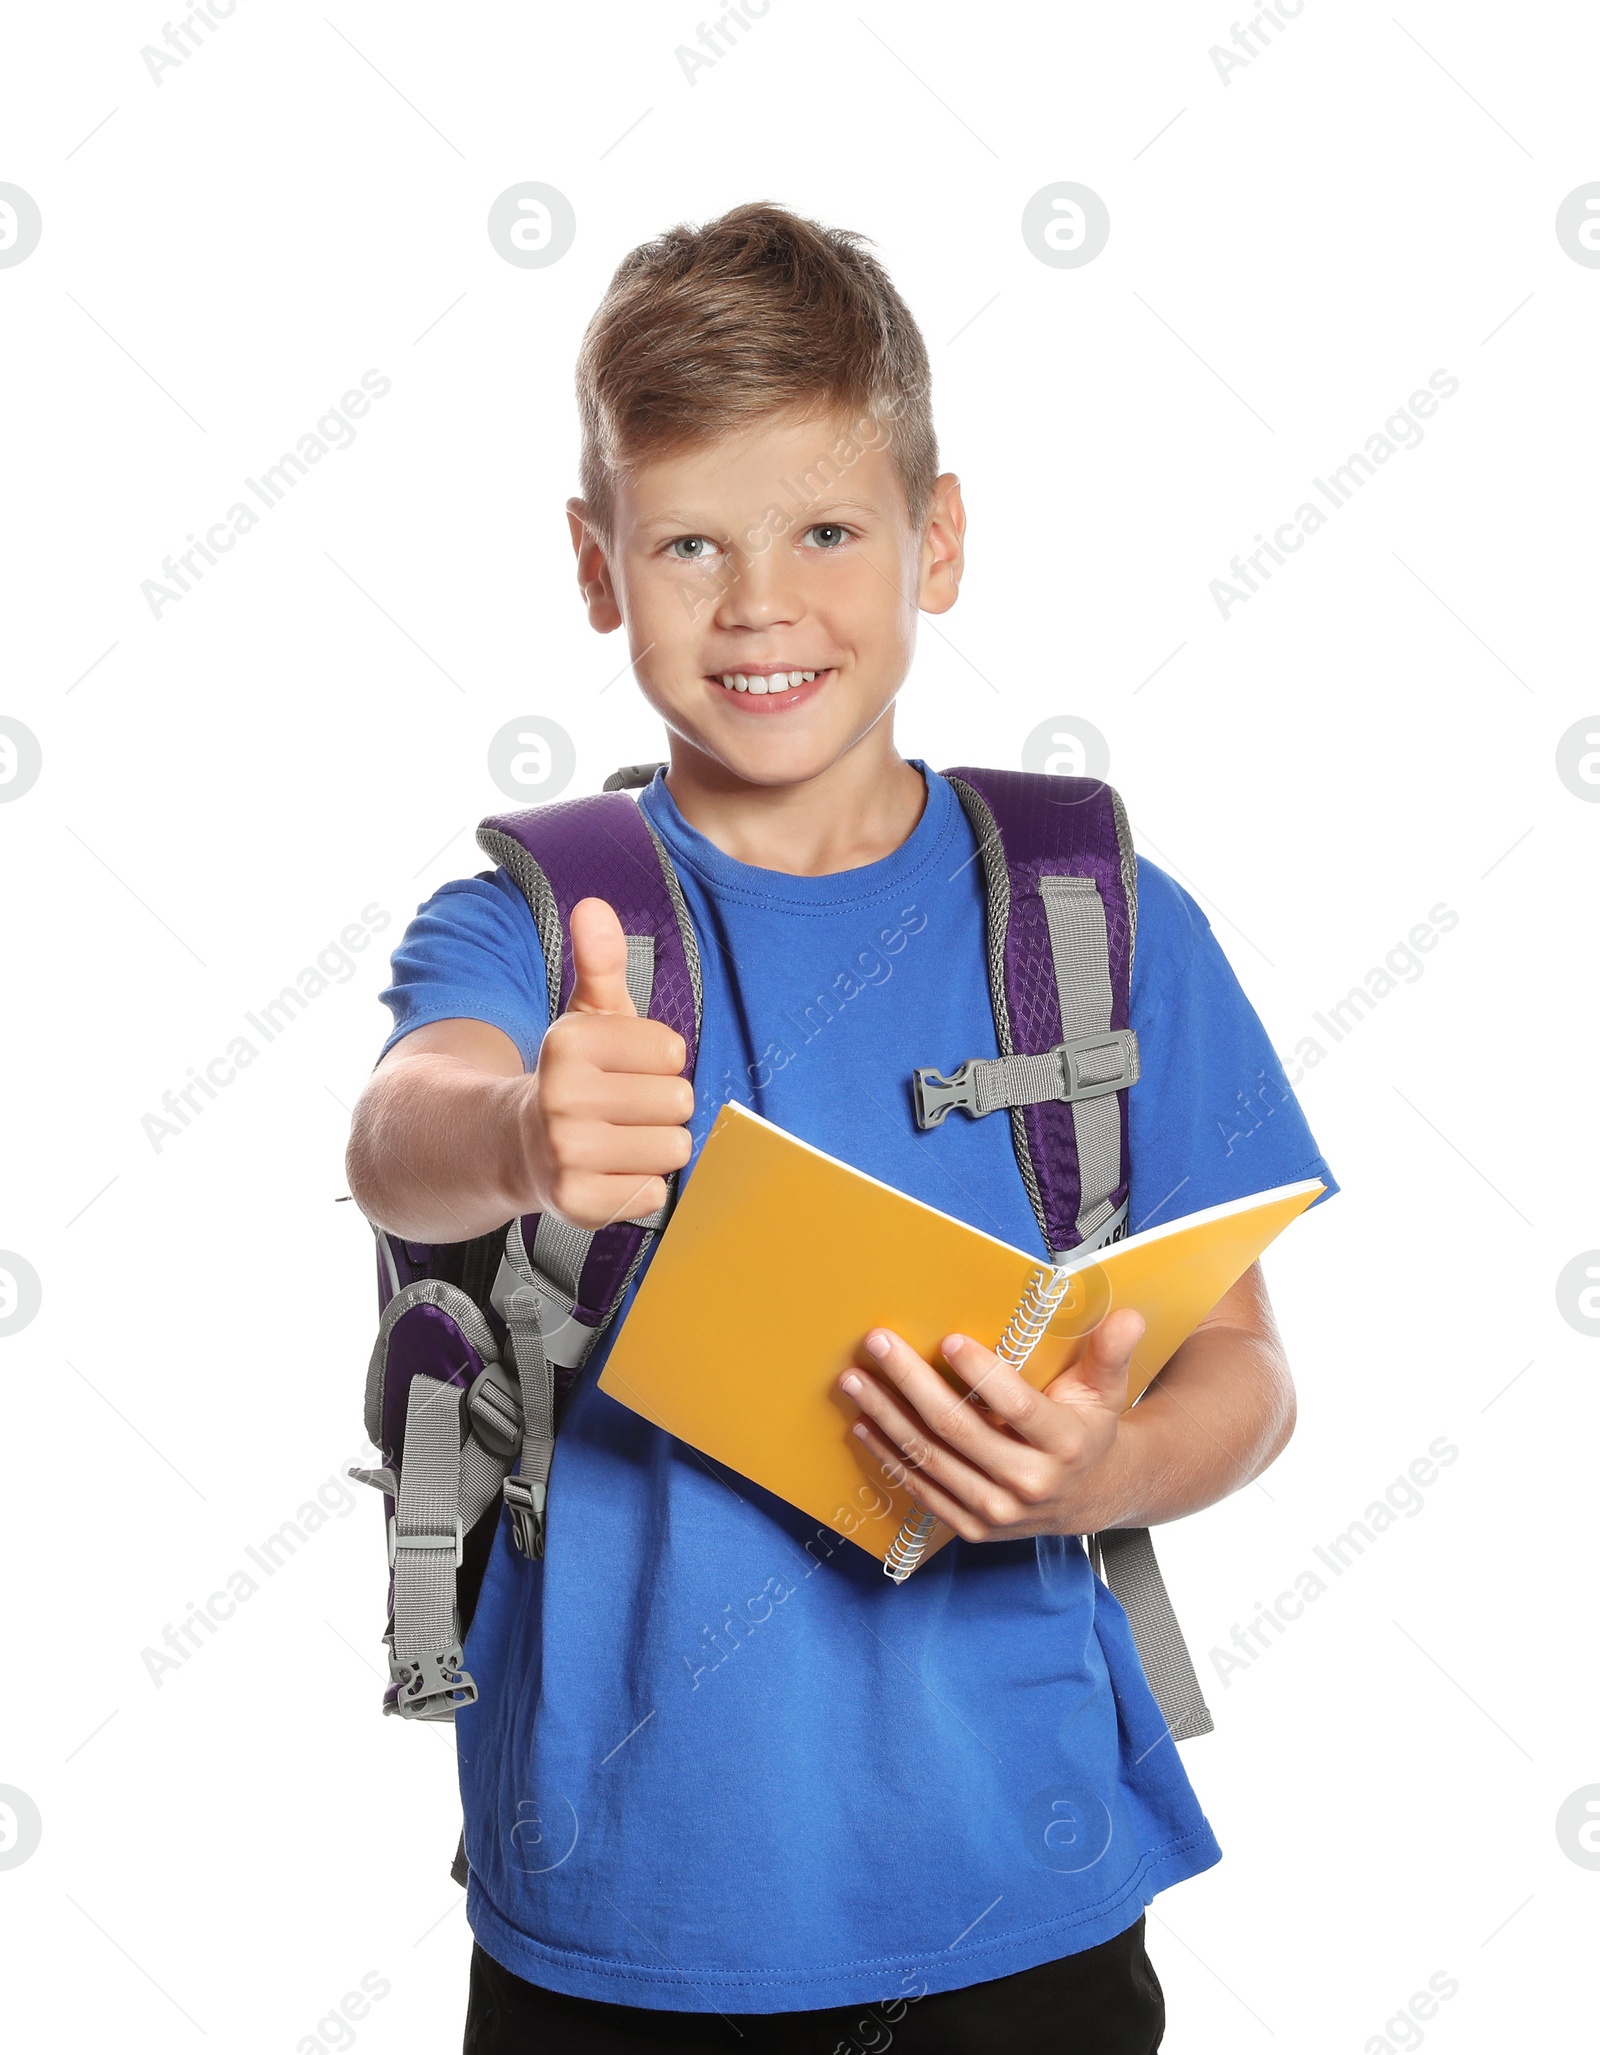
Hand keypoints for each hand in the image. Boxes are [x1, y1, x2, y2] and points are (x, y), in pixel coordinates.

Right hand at [518, 897, 693, 1228]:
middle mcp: (562, 1098)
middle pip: (678, 1101)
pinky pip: (654, 1194)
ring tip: (618, 1139)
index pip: (671, 1050)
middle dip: (661, 1105)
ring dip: (654, 1146)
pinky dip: (639, 1187)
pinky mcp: (577, 1203)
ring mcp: (566, 1155)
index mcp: (569, 1043)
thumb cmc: (569, 1077)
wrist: (508, 1145)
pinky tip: (608, 1173)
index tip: (625, 1068)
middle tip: (623, 1109)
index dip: (658, 1061)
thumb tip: (592, 905)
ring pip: (672, 1148)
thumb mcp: (583, 1016)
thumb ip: (598, 961)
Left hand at [838, 1308, 1147, 1542]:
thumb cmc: (1089, 1429)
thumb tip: (1128, 1316)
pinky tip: (864, 1425)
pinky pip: (921, 1489)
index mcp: (1065, 1444)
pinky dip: (888, 1456)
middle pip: (958, 1429)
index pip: (1017, 1407)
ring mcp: (997, 1511)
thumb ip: (1111, 1352)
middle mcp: (1030, 1483)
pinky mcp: (972, 1527)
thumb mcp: (1106, 1390)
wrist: (1091, 1497)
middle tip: (878, 1344)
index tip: (948, 1340)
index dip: (982, 1374)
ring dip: (886, 1417)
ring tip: (855, 1380)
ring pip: (930, 1459)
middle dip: (911, 1382)